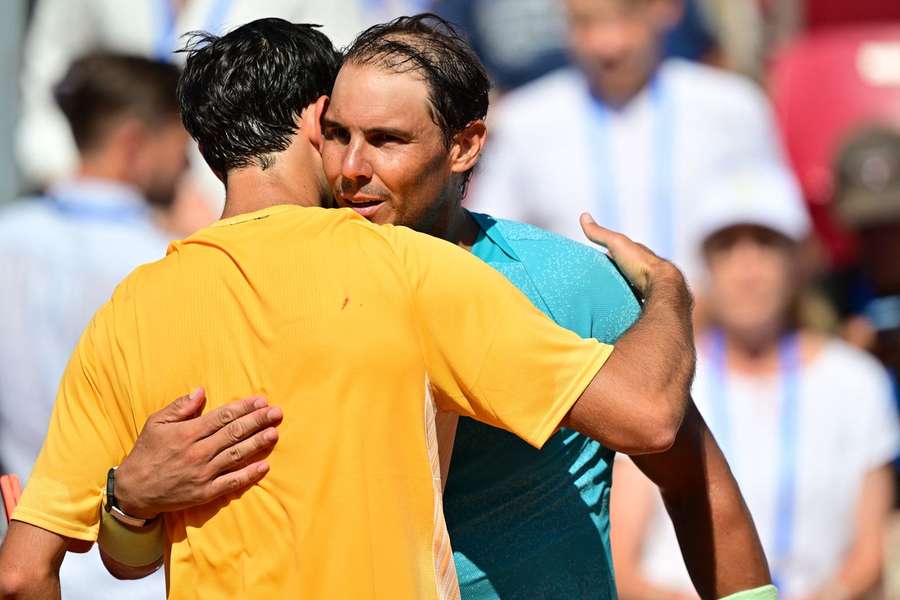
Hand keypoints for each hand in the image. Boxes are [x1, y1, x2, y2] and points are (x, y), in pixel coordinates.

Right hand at [115, 388, 282, 519]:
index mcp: (187, 433)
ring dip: (257, 444)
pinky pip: (231, 483)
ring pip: (236, 455)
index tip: (261, 401)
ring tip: (274, 433)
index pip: (223, 417)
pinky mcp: (205, 492)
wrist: (133, 491)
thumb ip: (179, 407)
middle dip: (257, 422)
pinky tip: (264, 466)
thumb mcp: (156, 423)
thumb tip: (201, 391)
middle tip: (277, 413)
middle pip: (234, 433)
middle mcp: (198, 452)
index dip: (244, 408)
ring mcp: (203, 473)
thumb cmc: (146, 453)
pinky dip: (248, 475)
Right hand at [579, 213, 682, 297]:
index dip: (610, 254)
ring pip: (633, 287)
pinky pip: (636, 302)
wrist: (663, 285)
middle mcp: (645, 270)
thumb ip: (600, 233)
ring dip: (623, 290)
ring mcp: (648, 287)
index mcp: (637, 255)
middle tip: (599, 281)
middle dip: (617, 274)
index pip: (622, 252)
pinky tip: (619, 309)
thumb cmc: (640, 263)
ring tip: (606, 298)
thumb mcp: (616, 243)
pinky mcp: (649, 302)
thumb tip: (583, 215)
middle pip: (627, 271)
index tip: (596, 260)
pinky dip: (628, 303)